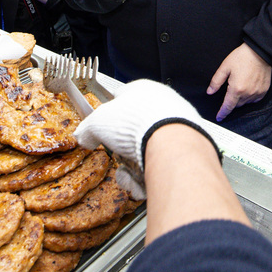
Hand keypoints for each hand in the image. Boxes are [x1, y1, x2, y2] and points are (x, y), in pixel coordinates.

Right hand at [75, 79, 209, 197]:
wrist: (172, 142)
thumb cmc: (134, 123)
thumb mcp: (98, 122)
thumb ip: (87, 129)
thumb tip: (82, 136)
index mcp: (143, 90)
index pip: (122, 100)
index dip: (111, 118)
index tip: (104, 132)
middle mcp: (164, 104)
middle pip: (135, 131)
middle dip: (124, 152)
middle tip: (120, 160)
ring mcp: (179, 125)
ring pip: (149, 151)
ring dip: (136, 168)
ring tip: (132, 176)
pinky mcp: (189, 147)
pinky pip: (165, 163)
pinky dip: (153, 175)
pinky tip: (145, 182)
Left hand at [207, 43, 271, 120]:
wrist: (260, 51)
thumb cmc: (242, 57)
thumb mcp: (225, 67)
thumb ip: (216, 81)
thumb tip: (210, 92)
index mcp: (236, 89)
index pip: (228, 106)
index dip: (222, 113)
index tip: (219, 117)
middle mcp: (248, 94)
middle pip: (236, 105)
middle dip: (231, 101)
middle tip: (230, 90)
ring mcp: (257, 93)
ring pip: (246, 103)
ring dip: (241, 99)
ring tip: (240, 86)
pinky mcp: (264, 90)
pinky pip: (255, 99)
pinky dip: (250, 97)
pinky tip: (248, 88)